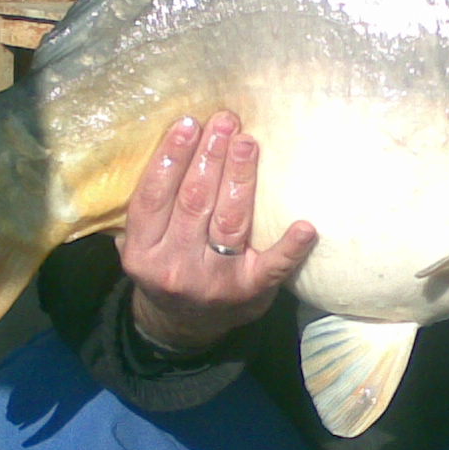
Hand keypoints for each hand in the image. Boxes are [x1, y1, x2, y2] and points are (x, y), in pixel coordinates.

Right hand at [123, 111, 316, 351]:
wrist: (184, 328)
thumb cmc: (166, 267)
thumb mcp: (143, 245)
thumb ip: (147, 208)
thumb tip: (168, 144)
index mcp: (143, 252)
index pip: (154, 197)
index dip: (171, 158)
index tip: (188, 123)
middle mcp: (175, 267)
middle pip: (194, 202)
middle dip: (210, 156)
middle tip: (225, 121)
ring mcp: (215, 281)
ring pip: (230, 221)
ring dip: (240, 177)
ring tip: (248, 143)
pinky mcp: (251, 291)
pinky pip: (273, 266)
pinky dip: (290, 246)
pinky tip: (305, 226)